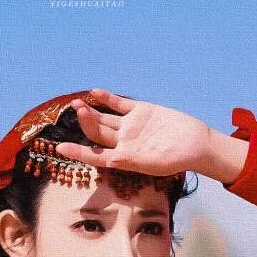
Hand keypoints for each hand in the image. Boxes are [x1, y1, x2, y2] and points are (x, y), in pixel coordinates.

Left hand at [56, 89, 248, 184]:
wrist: (195, 144)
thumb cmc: (176, 159)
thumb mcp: (153, 162)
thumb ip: (130, 160)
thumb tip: (109, 160)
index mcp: (123, 158)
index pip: (95, 155)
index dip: (77, 152)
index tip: (60, 148)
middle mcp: (123, 142)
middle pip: (98, 133)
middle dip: (86, 123)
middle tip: (77, 111)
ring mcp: (130, 127)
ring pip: (105, 118)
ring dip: (91, 111)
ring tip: (77, 104)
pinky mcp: (140, 111)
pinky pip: (119, 104)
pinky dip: (107, 99)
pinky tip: (94, 93)